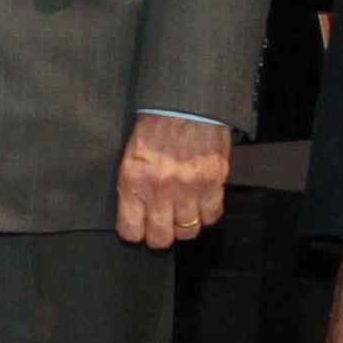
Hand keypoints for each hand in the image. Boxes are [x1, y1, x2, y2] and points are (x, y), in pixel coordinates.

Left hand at [114, 112, 229, 249]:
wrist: (185, 103)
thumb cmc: (156, 125)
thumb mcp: (131, 155)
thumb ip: (133, 186)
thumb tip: (136, 214)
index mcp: (133, 181)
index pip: (130, 230)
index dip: (136, 233)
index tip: (140, 228)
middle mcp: (160, 190)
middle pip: (161, 238)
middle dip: (161, 235)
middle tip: (163, 225)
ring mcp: (188, 188)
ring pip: (188, 231)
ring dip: (185, 225)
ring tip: (183, 211)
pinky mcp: (213, 183)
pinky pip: (212, 216)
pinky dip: (207, 213)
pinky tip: (201, 202)